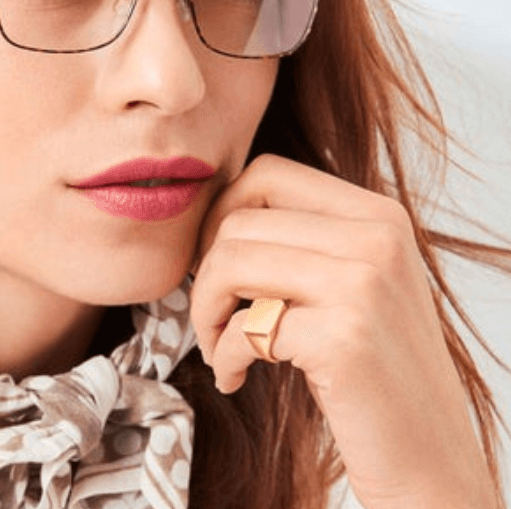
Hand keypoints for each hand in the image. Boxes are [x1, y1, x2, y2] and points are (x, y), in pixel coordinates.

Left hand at [190, 155, 497, 508]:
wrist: (430, 460)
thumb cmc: (373, 369)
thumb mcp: (353, 281)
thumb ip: (304, 237)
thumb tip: (215, 212)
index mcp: (379, 215)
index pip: (267, 173)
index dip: (222, 213)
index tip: (214, 260)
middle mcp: (377, 239)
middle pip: (239, 219)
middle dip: (204, 270)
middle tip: (210, 312)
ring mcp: (364, 286)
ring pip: (230, 262)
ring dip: (204, 310)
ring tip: (216, 345)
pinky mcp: (344, 339)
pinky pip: (243, 328)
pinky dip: (223, 355)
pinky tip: (233, 377)